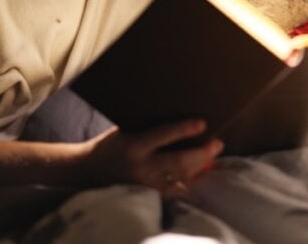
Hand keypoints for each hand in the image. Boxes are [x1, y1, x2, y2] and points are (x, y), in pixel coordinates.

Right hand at [82, 118, 223, 194]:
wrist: (89, 170)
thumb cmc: (113, 143)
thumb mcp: (127, 128)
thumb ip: (152, 126)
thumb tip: (183, 113)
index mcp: (133, 145)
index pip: (163, 135)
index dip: (184, 129)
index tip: (203, 123)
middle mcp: (140, 167)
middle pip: (177, 163)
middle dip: (201, 154)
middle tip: (218, 143)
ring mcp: (144, 185)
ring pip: (180, 180)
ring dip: (200, 168)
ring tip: (213, 155)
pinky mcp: (147, 195)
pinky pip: (175, 191)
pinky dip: (190, 182)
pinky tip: (202, 173)